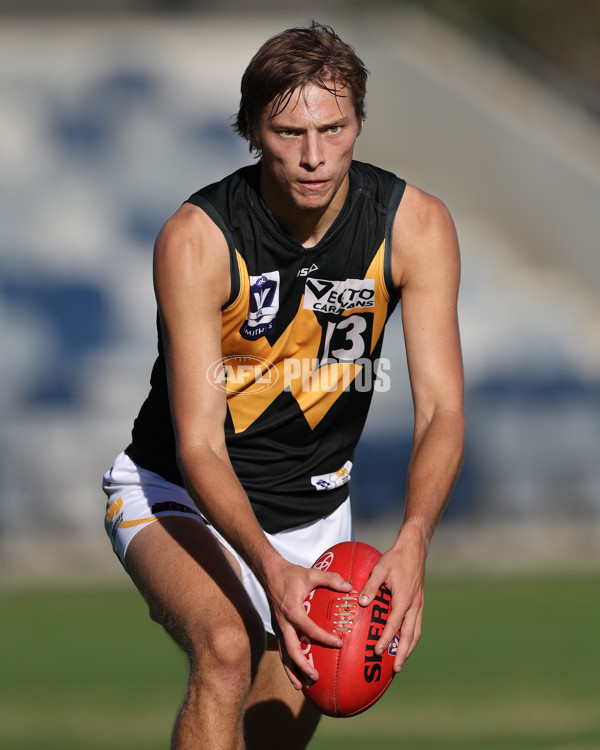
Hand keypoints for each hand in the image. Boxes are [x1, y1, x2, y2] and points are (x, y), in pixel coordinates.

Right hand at [267, 562, 352, 689]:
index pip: (309, 629)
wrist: (269, 573)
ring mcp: (279, 627)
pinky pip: (283, 649)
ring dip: (292, 671)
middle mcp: (284, 623)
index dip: (324, 638)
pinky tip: (296, 674)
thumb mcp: (311, 573)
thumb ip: (330, 578)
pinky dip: (288, 663)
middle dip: (302, 666)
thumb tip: (349, 587)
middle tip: (316, 677)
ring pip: (284, 654)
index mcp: (292, 610)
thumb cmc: (291, 574)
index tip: (339, 644)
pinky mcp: (278, 629)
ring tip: (302, 686)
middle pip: (292, 650)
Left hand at [358, 525, 426, 672]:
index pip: (394, 624)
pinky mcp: (419, 602)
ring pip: (416, 632)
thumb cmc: (395, 558)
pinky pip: (417, 625)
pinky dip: (411, 637)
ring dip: (409, 648)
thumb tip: (361, 603)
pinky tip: (405, 643)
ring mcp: (418, 604)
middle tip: (395, 669)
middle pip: (410, 635)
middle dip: (403, 653)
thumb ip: (370, 586)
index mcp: (404, 598)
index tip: (378, 651)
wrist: (414, 549)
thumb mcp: (380, 569)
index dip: (386, 639)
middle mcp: (414, 605)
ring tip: (401, 662)